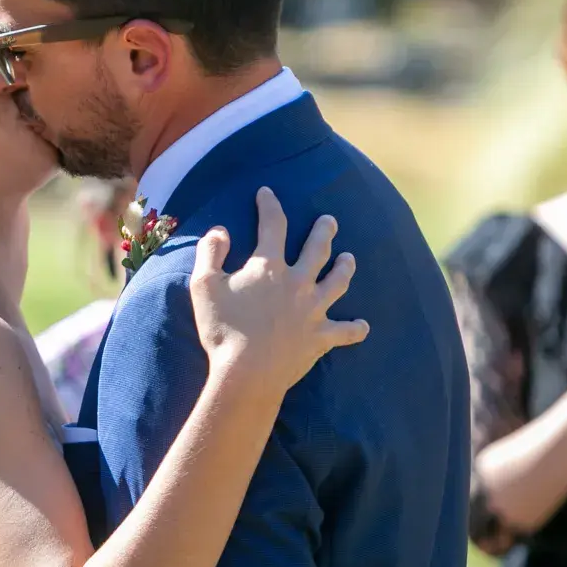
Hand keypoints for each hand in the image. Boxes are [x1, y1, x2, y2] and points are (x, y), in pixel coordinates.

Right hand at [190, 187, 365, 398]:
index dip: (269, 206)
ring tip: (350, 259)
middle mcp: (297, 282)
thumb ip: (210, 253)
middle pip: (317, 249)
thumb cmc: (223, 329)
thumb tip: (220, 230)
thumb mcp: (204, 285)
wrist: (248, 373)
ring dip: (344, 269)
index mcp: (269, 267)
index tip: (267, 193)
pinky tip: (363, 326)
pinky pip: (344, 332)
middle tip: (330, 221)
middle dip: (324, 231)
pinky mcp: (320, 338)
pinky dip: (354, 329)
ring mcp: (313, 310)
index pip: (272, 225)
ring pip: (337, 283)